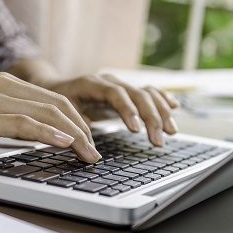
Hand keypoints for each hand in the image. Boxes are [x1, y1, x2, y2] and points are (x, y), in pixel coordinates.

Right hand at [0, 73, 100, 162]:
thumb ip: (11, 116)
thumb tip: (38, 132)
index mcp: (8, 83)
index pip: (54, 99)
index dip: (76, 119)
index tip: (87, 138)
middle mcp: (6, 86)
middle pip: (58, 105)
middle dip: (82, 129)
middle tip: (94, 150)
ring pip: (47, 113)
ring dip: (74, 135)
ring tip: (88, 153)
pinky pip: (25, 123)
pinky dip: (49, 133)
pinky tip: (65, 142)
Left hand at [41, 74, 179, 146]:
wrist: (58, 87)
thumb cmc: (59, 101)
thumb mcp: (63, 113)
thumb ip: (77, 128)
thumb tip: (91, 152)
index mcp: (93, 84)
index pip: (115, 94)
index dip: (127, 110)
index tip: (136, 130)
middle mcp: (110, 81)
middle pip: (137, 94)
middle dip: (151, 117)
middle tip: (157, 140)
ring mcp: (121, 84)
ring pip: (147, 93)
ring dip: (161, 111)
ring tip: (171, 131)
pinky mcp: (127, 91)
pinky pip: (149, 91)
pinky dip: (162, 98)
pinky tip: (174, 107)